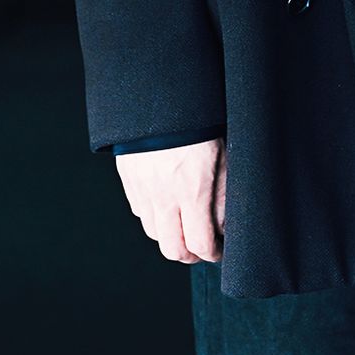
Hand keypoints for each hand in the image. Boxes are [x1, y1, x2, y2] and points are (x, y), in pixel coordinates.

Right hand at [114, 136, 225, 264]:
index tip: (218, 251)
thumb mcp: (222, 156)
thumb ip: (224, 194)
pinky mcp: (129, 181)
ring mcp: (143, 190)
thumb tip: (224, 225)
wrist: (160, 99)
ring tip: (184, 226)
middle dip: (189, 255)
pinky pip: (140, 211)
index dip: (212, 254)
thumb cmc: (198, 124)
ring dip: (170, 236)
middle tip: (201, 247)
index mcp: (192, 192)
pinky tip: (166, 205)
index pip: (200, 244)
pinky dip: (154, 216)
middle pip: (173, 249)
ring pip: (154, 233)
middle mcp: (164, 197)